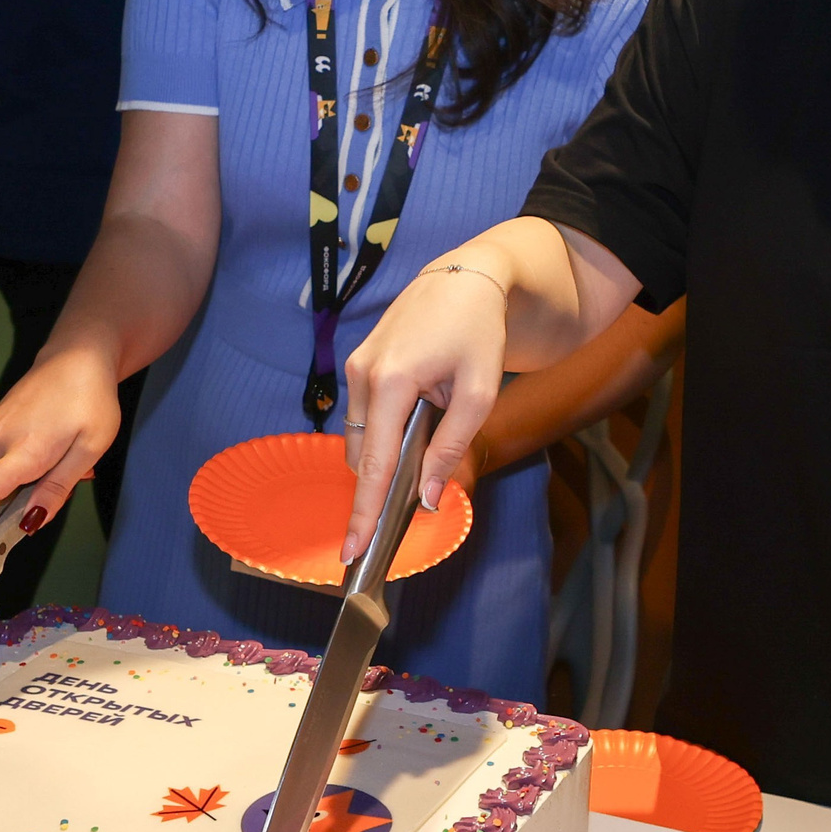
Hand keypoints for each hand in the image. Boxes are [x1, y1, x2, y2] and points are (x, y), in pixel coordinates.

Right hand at [0, 350, 121, 554]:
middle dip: (30, 499)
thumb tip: (31, 523)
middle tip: (73, 476)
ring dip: (33, 479)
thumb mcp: (90, 448)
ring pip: (5, 476)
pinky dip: (26, 463)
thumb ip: (58, 487)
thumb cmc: (90, 400)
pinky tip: (52, 443)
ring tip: (67, 453)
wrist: (76, 356)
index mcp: (23, 448)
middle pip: (0, 492)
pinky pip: (5, 459)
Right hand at [339, 265, 511, 560]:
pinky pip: (364, 417)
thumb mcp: (479, 393)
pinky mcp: (358, 363)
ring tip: (426, 444)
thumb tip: (427, 497)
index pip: (374, 464)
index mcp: (393, 382)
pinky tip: (415, 425)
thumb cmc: (479, 332)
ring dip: (386, 455)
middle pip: (362, 457)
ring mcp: (356, 367)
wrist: (466, 279)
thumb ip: (451, 447)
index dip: (365, 513)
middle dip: (380, 487)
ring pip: (362, 439)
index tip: (351, 552)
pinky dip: (384, 434)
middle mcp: (363, 375)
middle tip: (410, 503)